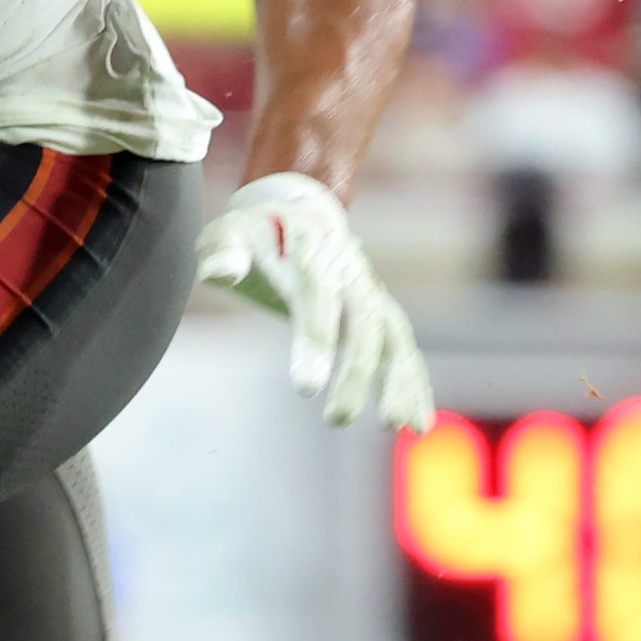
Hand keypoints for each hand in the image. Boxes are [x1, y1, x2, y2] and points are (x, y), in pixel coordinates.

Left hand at [192, 173, 434, 430]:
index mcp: (311, 248)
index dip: (316, 337)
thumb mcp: (228, 233)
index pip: (317, 293)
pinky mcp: (380, 313)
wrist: (296, 215)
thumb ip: (223, 251)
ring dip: (398, 380)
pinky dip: (414, 384)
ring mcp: (370, 291)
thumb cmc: (253, 235)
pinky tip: (418, 424)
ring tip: (394, 425)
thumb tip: (222, 271)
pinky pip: (402, 349)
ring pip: (392, 335)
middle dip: (356, 372)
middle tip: (338, 419)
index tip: (305, 387)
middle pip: (363, 319)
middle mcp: (350, 269)